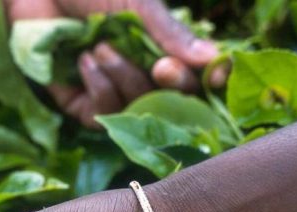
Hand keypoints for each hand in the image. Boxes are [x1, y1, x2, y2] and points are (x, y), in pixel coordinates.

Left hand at [5, 0, 222, 126]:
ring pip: (137, 109)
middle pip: (176, 103)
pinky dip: (97, 89)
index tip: (216, 75)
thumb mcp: (137, 3)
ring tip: (101, 46)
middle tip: (161, 65)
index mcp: (165, 50)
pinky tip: (84, 61)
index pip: (200, 78)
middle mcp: (143, 76)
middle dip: (172, 86)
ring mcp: (112, 92)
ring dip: (123, 78)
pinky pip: (101, 116)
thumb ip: (170, 32)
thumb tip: (213, 58)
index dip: (213, 83)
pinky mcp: (80, 104)